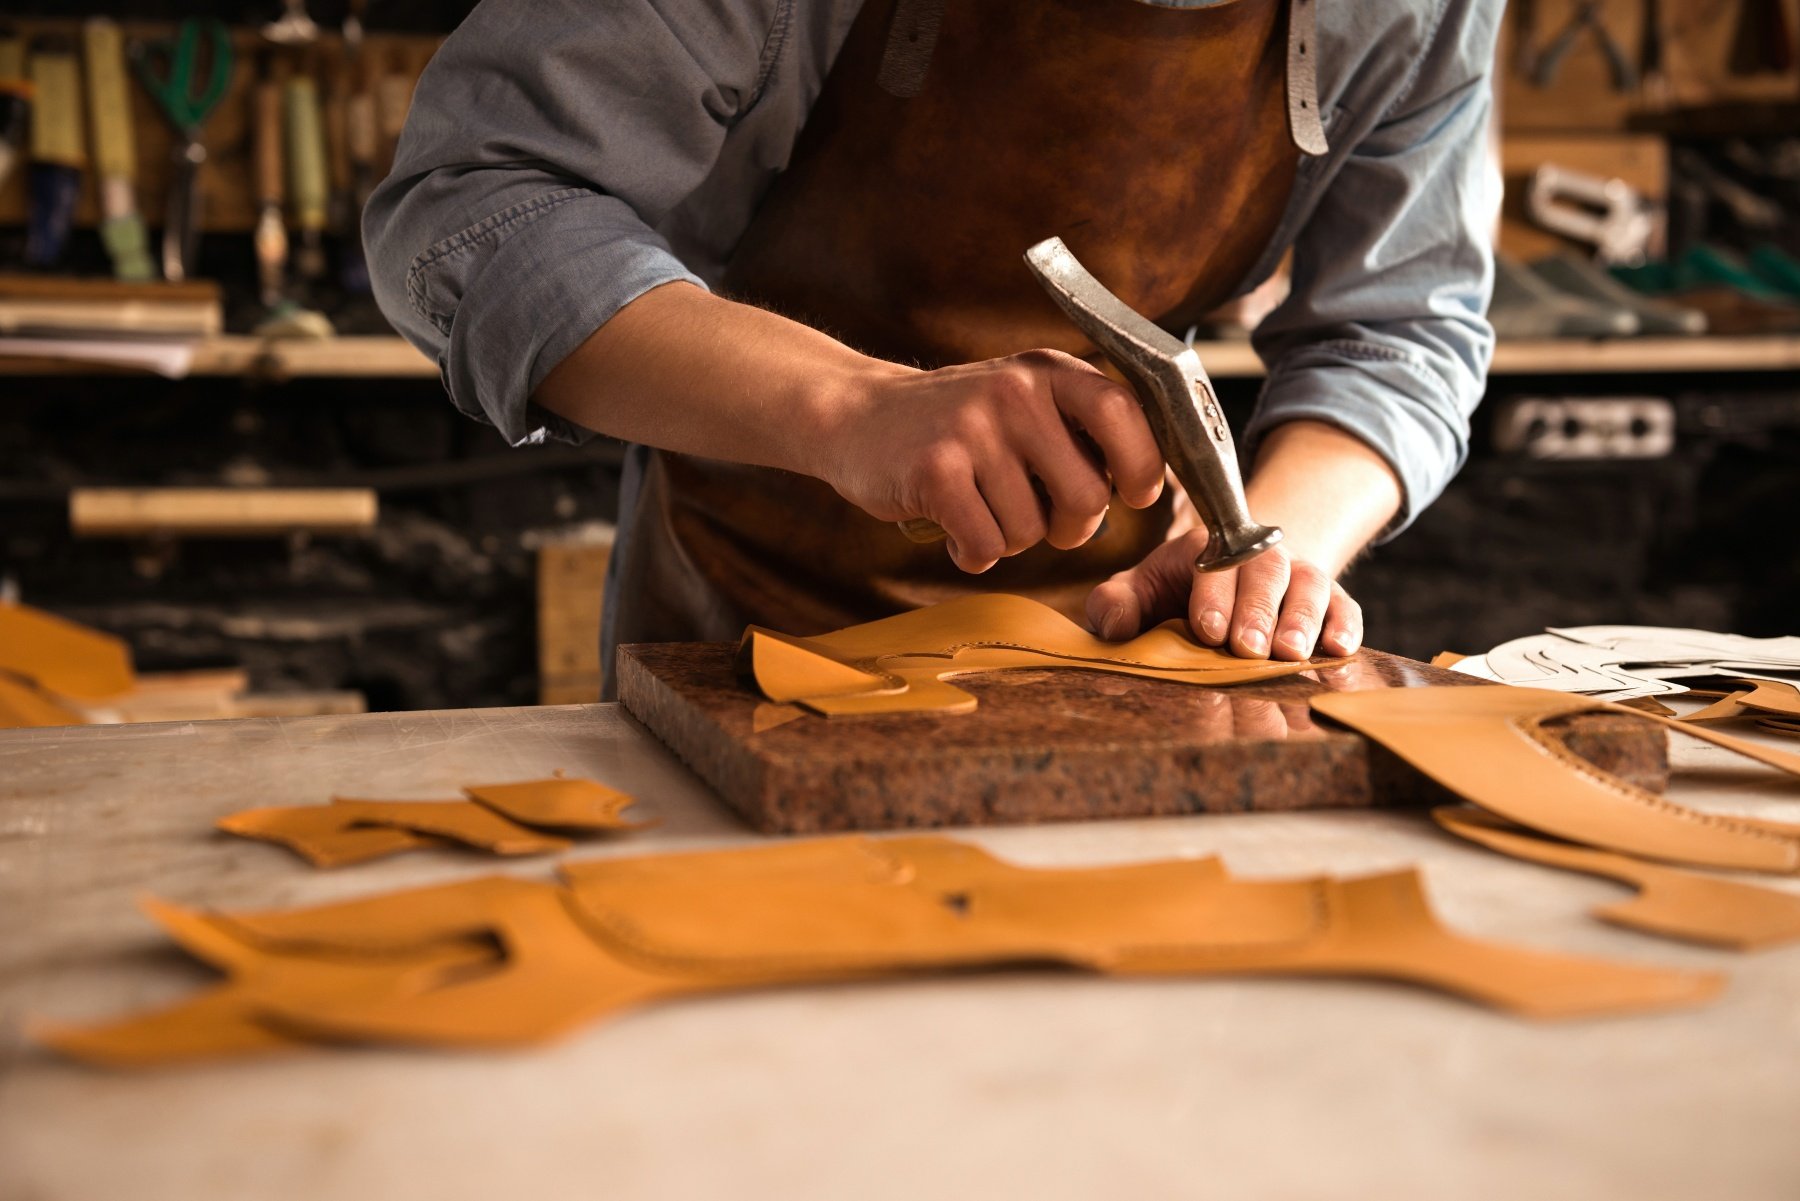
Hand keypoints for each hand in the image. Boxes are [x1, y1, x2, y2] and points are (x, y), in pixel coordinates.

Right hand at [819, 349, 1165, 572]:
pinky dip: (973, 553)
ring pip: (1031, 531)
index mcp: (1048, 371)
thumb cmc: (956, 424)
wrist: (855, 414)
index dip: (1141, 466)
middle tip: (1038, 517)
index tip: (1133, 494)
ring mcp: (973, 429)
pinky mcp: (934, 470)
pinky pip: (986, 545)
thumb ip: (1080, 430)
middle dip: (1069, 527)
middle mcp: (1015, 392)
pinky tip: (954, 529)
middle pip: (1086, 496)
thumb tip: (1150, 486)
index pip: (1124, 415)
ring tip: (980, 508)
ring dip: (1010, 539)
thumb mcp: (1022, 401)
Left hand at [1085, 527, 1362, 659]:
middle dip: (1257, 611)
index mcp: (1210, 549)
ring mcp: (1300, 577)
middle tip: (1248, 648)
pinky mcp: (1332, 601)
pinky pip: (1345, 606)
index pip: (1215, 563)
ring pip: (1310, 587)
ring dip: (1302, 618)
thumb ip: (1117, 603)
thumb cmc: (1177, 592)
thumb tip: (1112, 623)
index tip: (1207, 629)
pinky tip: (1339, 649)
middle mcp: (1260, 558)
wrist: (1236, 579)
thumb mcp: (1141, 591)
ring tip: (1290, 653)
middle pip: (1266, 573)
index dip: (1213, 594)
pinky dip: (1345, 625)